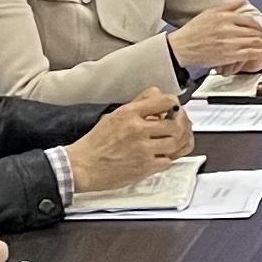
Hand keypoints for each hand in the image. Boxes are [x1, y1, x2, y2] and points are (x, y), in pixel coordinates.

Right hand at [67, 88, 194, 191]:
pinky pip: (168, 161)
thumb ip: (138, 103)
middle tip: (176, 126)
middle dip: (179, 125)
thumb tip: (157, 94)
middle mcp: (138, 129)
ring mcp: (143, 149)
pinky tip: (160, 155)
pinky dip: (167, 158)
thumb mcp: (114, 115)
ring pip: (175, 142)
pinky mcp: (145, 167)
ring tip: (168, 142)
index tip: (173, 109)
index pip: (165, 101)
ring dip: (175, 142)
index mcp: (129, 113)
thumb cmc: (96, 143)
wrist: (82, 167)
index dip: (174, 104)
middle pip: (175, 123)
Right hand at [169, 0, 261, 72]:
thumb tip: (242, 0)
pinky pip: (249, 54)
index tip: (260, 29)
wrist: (182, 47)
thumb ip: (229, 6)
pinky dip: (261, 54)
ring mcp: (230, 43)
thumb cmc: (192, 32)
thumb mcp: (210, 12)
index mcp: (225, 17)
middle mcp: (229, 29)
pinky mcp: (229, 55)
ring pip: (254, 42)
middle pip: (253, 31)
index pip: (248, 19)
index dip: (257, 25)